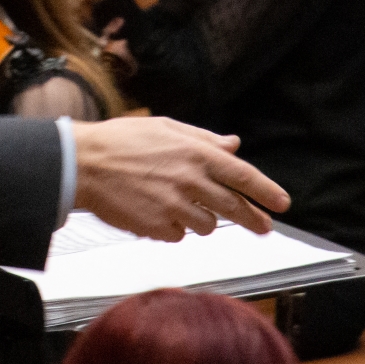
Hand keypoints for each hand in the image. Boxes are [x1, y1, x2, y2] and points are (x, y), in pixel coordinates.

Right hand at [71, 117, 288, 241]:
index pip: (244, 176)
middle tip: (263, 227)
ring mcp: (174, 206)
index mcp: (195, 153)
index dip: (267, 192)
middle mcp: (190, 180)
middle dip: (254, 219)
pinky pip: (179, 235)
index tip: (282, 204)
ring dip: (202, 219)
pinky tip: (155, 211)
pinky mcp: (157, 227)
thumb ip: (203, 138)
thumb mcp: (165, 128)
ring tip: (179, 204)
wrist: (82, 164)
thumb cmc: (120, 141)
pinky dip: (174, 228)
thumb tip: (233, 144)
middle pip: (235, 207)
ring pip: (208, 225)